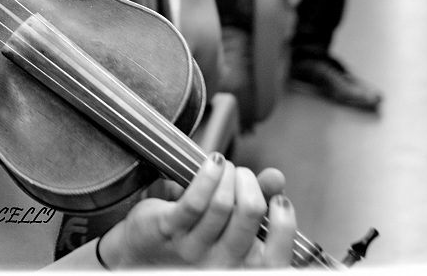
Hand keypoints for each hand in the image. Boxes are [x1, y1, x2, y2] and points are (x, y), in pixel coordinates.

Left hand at [97, 154, 295, 268]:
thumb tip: (277, 177)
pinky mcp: (169, 229)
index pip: (276, 259)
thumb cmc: (191, 237)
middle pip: (249, 215)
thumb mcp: (228, 225)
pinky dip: (207, 175)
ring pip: (221, 204)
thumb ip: (256, 202)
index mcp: (241, 265)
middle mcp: (220, 264)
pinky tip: (212, 162)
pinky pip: (194, 201)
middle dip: (250, 183)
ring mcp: (193, 248)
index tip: (279, 200)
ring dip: (227, 175)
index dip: (284, 225)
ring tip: (224, 166)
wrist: (141, 253)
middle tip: (242, 174)